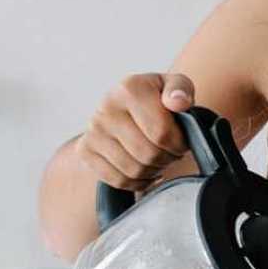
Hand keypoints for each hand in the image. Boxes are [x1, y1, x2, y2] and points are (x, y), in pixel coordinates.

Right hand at [76, 73, 194, 189]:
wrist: (123, 107)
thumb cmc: (155, 98)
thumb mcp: (174, 86)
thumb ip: (181, 89)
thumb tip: (178, 102)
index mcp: (130, 89)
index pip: (162, 133)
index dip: (179, 144)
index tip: (182, 141)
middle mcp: (107, 108)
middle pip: (148, 154)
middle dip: (168, 158)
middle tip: (171, 152)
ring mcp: (94, 131)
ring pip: (134, 170)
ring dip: (154, 170)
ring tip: (158, 157)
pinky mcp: (86, 150)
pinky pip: (118, 180)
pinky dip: (137, 181)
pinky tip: (146, 169)